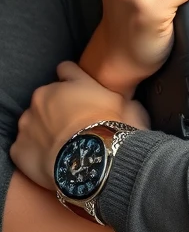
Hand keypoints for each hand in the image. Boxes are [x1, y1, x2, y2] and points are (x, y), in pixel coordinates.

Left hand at [11, 63, 149, 190]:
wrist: (94, 161)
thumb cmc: (114, 127)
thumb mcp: (127, 103)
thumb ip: (117, 96)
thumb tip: (127, 102)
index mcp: (69, 83)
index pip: (66, 70)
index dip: (73, 80)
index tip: (78, 89)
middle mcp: (43, 97)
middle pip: (46, 99)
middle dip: (57, 108)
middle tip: (75, 124)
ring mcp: (27, 124)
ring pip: (33, 123)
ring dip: (44, 130)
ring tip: (63, 145)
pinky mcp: (18, 149)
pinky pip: (25, 147)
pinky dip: (35, 152)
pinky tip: (52, 160)